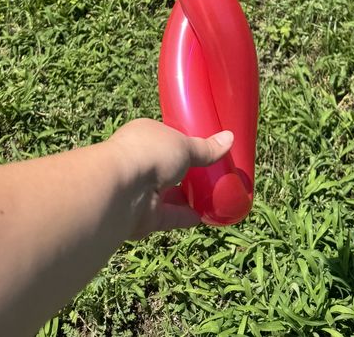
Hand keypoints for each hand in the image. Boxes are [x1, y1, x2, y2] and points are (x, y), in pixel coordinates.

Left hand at [108, 119, 233, 237]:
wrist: (123, 189)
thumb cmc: (150, 152)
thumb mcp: (184, 146)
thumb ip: (206, 148)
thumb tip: (230, 138)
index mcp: (144, 136)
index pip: (165, 138)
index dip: (181, 142)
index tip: (200, 147)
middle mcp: (140, 161)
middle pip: (166, 167)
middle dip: (184, 172)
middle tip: (209, 174)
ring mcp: (141, 189)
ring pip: (167, 193)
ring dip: (185, 196)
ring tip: (210, 196)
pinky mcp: (145, 215)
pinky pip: (169, 215)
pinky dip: (184, 216)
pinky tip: (203, 217)